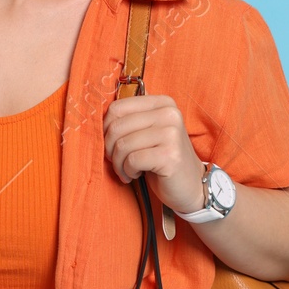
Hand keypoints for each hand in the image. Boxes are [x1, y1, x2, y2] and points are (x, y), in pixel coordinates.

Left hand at [101, 91, 205, 214]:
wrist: (190, 185)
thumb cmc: (162, 158)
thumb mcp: (147, 132)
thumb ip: (129, 119)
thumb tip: (97, 115)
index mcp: (162, 102)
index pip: (116, 108)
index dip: (106, 129)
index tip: (112, 144)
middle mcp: (169, 114)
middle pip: (117, 127)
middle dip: (110, 149)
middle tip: (118, 161)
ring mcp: (172, 133)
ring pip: (122, 145)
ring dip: (118, 164)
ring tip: (127, 170)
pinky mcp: (170, 155)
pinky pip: (132, 160)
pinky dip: (128, 171)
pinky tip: (136, 175)